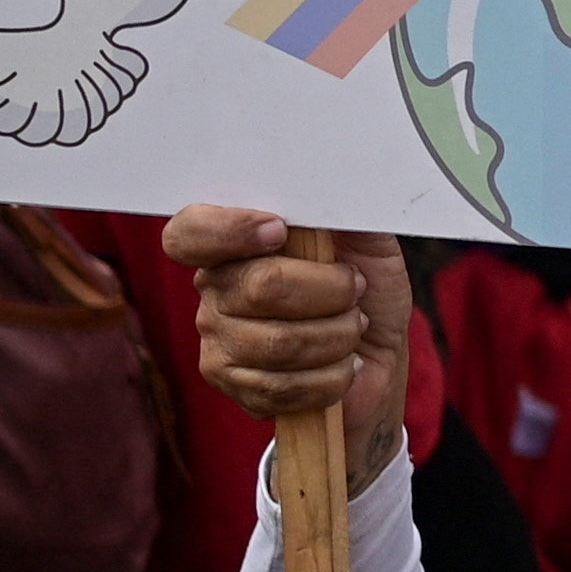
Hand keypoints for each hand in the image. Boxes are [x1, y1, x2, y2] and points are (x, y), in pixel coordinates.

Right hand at [165, 206, 414, 489]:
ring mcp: (219, 341)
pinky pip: (284, 387)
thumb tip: (333, 184)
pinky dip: (333, 376)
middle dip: (330, 291)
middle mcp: (215, 290)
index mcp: (234, 245)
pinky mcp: (236, 386)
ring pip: (278, 343)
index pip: (191, 233)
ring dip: (338, 336)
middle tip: (355, 291)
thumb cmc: (365, 293)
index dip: (229, 230)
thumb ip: (345, 212)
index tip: (280, 230)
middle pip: (260, 287)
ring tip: (354, 328)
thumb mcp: (368, 243)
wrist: (379, 360)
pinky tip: (344, 366)